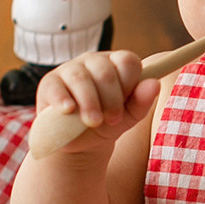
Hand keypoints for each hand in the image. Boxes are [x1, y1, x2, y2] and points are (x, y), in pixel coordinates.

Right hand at [35, 49, 158, 153]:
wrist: (79, 143)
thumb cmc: (107, 123)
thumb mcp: (128, 117)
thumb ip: (142, 101)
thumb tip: (155, 84)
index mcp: (116, 65)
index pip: (127, 60)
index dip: (129, 83)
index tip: (126, 104)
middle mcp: (93, 61)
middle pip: (105, 70)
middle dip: (111, 98)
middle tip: (113, 120)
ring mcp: (70, 69)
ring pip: (81, 77)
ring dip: (89, 102)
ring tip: (94, 122)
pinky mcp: (49, 83)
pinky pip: (56, 86)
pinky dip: (63, 99)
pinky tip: (69, 110)